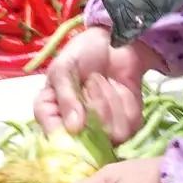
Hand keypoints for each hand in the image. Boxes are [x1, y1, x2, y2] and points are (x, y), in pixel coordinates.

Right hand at [36, 25, 156, 141]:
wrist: (114, 41)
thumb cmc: (81, 54)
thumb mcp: (64, 68)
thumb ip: (65, 97)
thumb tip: (73, 129)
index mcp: (51, 116)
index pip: (55, 141)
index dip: (68, 137)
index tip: (78, 124)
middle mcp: (77, 130)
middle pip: (89, 139)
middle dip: (94, 105)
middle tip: (91, 79)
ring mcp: (103, 130)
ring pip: (113, 133)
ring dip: (111, 99)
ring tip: (105, 80)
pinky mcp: (127, 125)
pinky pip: (131, 124)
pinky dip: (127, 101)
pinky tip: (120, 87)